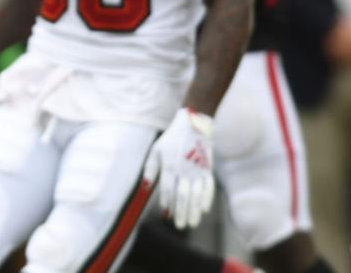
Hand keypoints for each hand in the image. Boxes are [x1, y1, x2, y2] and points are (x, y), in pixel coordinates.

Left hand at [143, 107, 214, 228]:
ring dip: (194, 210)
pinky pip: (208, 187)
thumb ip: (150, 168)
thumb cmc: (171, 140)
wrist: (193, 126)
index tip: (165, 215)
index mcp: (169, 164)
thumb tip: (145, 186)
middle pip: (182, 194)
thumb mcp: (156, 150)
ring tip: (191, 223)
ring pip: (196, 194)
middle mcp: (184, 169)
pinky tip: (203, 210)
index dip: (166, 202)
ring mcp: (197, 170)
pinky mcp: (207, 169)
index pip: (167, 188)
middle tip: (179, 226)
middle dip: (181, 211)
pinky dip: (206, 199)